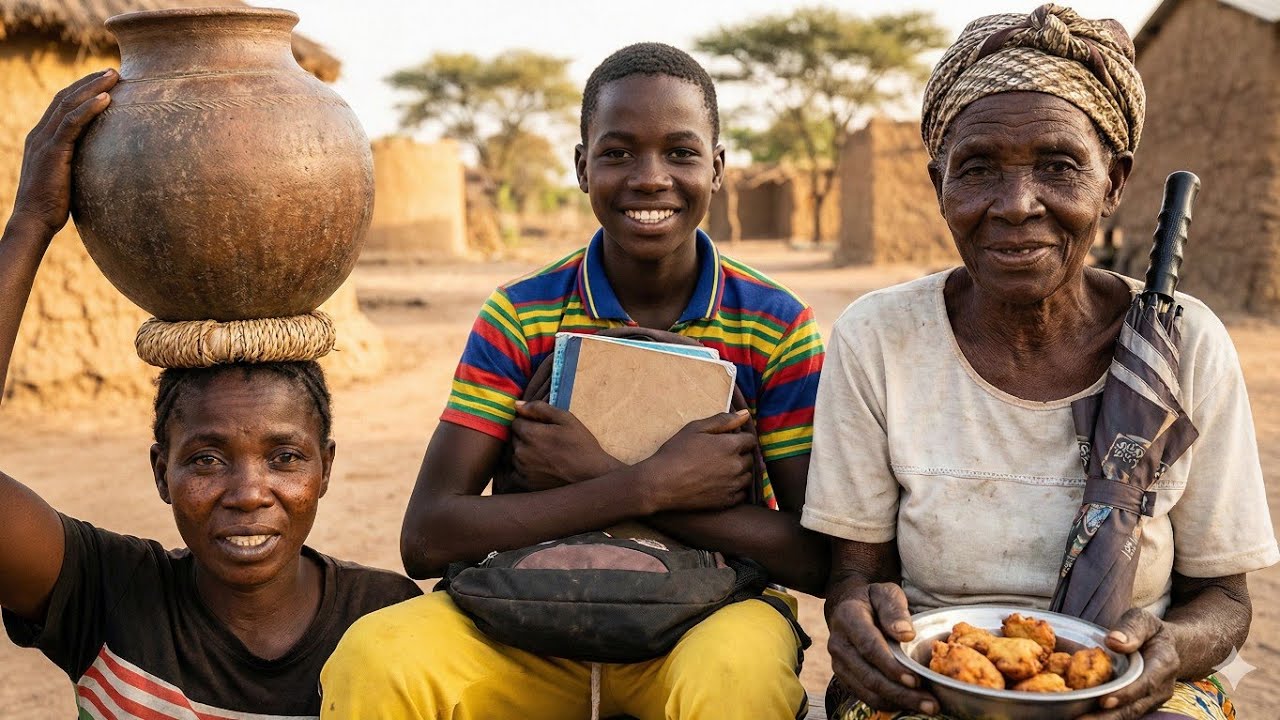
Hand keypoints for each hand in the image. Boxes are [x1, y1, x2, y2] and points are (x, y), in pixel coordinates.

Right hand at [9, 69, 116, 238]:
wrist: (34, 221)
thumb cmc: (54, 206)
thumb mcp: (68, 178)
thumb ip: (79, 164)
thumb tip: (103, 164)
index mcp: (42, 138)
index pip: (62, 105)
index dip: (82, 89)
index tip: (104, 80)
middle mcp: (40, 135)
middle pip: (66, 98)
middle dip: (90, 82)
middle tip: (113, 71)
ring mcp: (44, 142)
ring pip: (69, 105)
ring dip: (93, 88)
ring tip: (114, 77)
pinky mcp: (52, 152)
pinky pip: (72, 123)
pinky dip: (89, 109)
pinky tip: (106, 99)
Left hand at [510, 400, 621, 489]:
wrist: (592, 475)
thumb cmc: (581, 445)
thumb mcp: (566, 419)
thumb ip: (540, 408)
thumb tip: (516, 404)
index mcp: (530, 434)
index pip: (516, 422)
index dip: (528, 422)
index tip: (542, 427)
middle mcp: (522, 452)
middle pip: (514, 438)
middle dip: (525, 436)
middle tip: (546, 441)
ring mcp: (523, 470)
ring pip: (514, 454)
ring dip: (524, 452)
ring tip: (545, 454)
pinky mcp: (526, 484)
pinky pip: (515, 472)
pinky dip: (523, 468)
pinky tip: (540, 467)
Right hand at [640, 410, 754, 512]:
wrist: (661, 484)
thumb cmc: (675, 452)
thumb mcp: (695, 429)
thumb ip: (723, 420)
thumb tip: (745, 414)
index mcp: (730, 446)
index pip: (750, 440)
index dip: (741, 438)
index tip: (729, 440)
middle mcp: (736, 466)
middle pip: (750, 458)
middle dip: (740, 454)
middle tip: (722, 455)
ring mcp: (732, 485)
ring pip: (747, 476)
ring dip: (740, 472)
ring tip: (721, 470)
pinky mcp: (726, 501)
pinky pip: (741, 494)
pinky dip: (735, 488)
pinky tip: (721, 484)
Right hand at [828, 582, 938, 714]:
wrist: (847, 606)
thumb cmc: (872, 600)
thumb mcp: (885, 592)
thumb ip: (894, 609)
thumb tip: (906, 634)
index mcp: (847, 618)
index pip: (869, 647)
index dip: (891, 667)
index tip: (915, 680)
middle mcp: (838, 643)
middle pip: (868, 675)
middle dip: (900, 693)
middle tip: (930, 703)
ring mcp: (839, 662)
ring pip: (867, 690)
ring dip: (897, 702)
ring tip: (927, 706)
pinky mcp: (844, 676)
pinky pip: (865, 696)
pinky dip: (888, 703)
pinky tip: (910, 704)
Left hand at [1079, 609, 1178, 719]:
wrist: (1166, 647)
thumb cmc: (1150, 631)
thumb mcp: (1143, 620)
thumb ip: (1131, 628)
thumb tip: (1114, 641)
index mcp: (1163, 665)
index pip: (1146, 684)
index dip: (1125, 694)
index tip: (1104, 701)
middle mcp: (1161, 688)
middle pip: (1135, 708)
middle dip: (1108, 718)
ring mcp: (1151, 700)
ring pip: (1128, 715)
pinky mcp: (1140, 705)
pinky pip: (1122, 714)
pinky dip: (1102, 718)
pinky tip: (1080, 717)